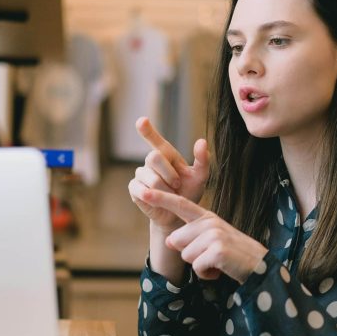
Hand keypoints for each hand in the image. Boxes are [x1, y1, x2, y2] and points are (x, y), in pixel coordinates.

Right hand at [128, 117, 210, 233]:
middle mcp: (151, 161)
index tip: (141, 121)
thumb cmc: (189, 193)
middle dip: (168, 173)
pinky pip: (141, 189)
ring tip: (170, 195)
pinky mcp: (134, 188)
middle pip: (153, 157)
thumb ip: (202, 160)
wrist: (178, 214)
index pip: (155, 140)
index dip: (147, 130)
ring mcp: (141, 174)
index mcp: (167, 155)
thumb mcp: (200, 177)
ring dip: (164, 189)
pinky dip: (152, 196)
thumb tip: (202, 141)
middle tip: (177, 185)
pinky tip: (157, 199)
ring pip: (150, 178)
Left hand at [141, 188, 267, 283]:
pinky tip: (220, 269)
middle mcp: (209, 222)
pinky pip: (197, 267)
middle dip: (189, 254)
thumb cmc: (231, 253)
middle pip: (176, 241)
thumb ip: (189, 236)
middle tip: (210, 255)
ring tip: (217, 261)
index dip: (161, 198)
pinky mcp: (218, 250)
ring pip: (186, 255)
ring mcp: (214, 235)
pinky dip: (206, 274)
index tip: (144, 192)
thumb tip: (168, 241)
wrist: (259, 266)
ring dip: (199, 265)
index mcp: (206, 217)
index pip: (180, 205)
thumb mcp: (210, 240)